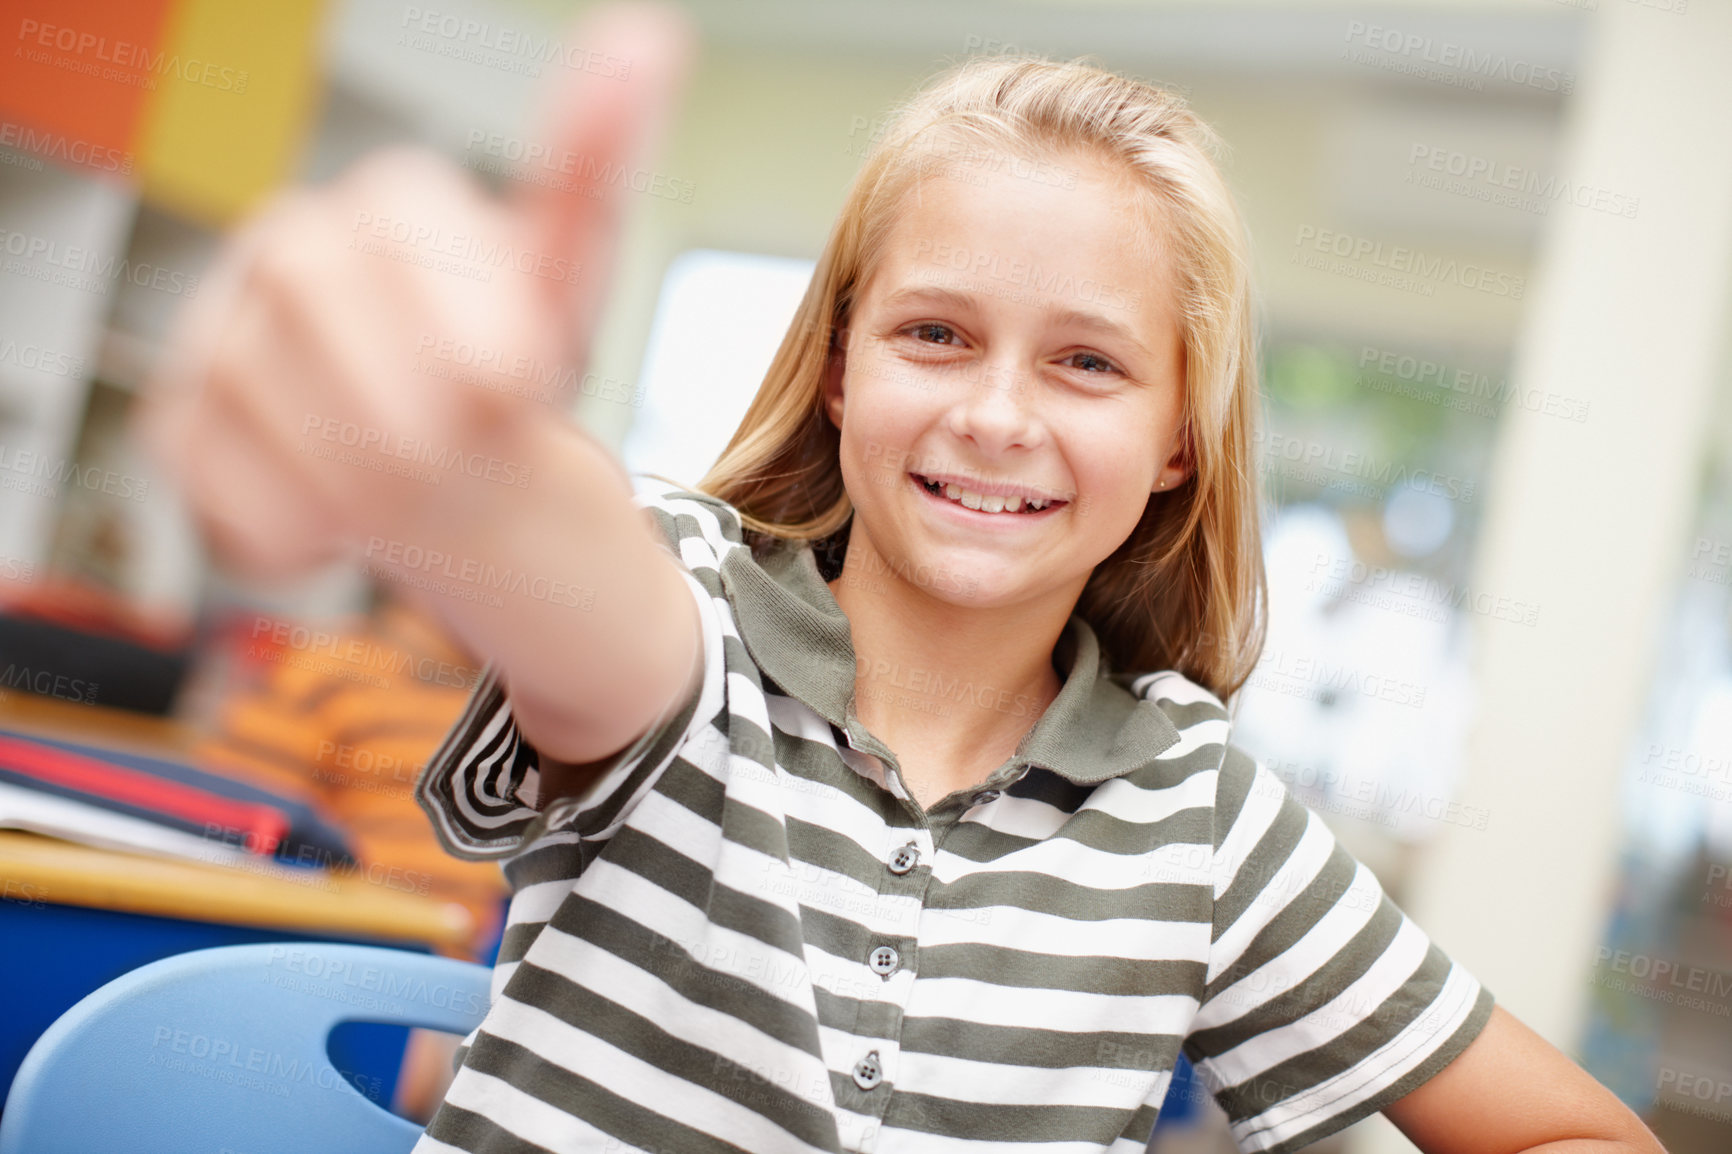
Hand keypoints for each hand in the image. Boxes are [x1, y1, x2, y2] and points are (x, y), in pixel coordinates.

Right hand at [133, 1, 695, 580]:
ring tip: (413, 476)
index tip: (519, 381)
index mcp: (384, 199)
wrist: (456, 468)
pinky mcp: (175, 426)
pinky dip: (300, 527)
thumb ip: (596, 160)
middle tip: (464, 447)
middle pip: (317, 307)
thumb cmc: (510, 369)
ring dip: (362, 473)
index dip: (472, 324)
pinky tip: (345, 510)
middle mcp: (284, 246)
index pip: (403, 228)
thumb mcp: (571, 275)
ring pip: (262, 404)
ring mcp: (216, 331)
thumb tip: (647, 35)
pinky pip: (219, 487)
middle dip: (408, 404)